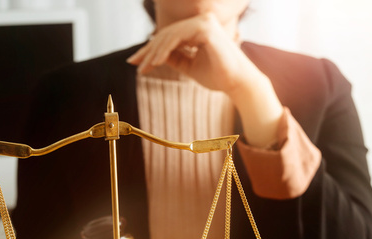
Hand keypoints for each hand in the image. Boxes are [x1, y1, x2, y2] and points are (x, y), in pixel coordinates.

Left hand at [127, 13, 283, 147]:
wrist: (237, 84)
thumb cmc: (218, 76)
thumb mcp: (190, 66)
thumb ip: (175, 58)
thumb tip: (154, 55)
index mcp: (200, 28)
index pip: (170, 36)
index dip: (151, 49)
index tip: (135, 61)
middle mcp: (203, 21)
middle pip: (167, 34)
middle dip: (148, 50)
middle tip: (134, 63)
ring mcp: (205, 22)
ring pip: (170, 35)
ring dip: (154, 52)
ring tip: (145, 67)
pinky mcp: (206, 29)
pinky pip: (177, 38)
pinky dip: (164, 51)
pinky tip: (155, 63)